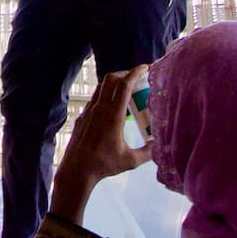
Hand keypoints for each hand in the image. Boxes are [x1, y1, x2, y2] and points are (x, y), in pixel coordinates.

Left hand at [50, 70, 151, 217]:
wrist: (76, 170)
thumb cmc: (104, 165)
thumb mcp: (131, 160)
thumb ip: (148, 152)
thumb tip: (160, 145)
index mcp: (113, 115)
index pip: (124, 85)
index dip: (136, 72)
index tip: (145, 67)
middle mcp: (100, 109)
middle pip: (111, 79)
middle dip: (125, 74)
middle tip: (137, 78)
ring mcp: (88, 111)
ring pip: (101, 88)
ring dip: (114, 84)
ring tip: (126, 91)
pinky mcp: (82, 117)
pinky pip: (95, 99)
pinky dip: (105, 96)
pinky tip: (112, 108)